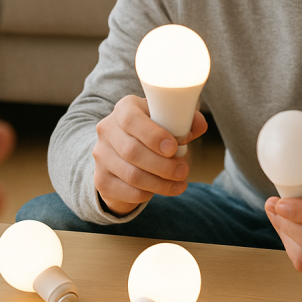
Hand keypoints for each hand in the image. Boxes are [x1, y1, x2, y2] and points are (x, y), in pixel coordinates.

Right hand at [93, 95, 207, 215]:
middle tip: (184, 171)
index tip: (173, 148)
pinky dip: (147, 193)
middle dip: (163, 165)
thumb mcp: (167, 120)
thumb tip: (200, 126)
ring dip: (160, 183)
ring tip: (179, 184)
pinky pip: (126, 191)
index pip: (132, 120)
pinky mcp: (101, 179)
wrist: (124, 150)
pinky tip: (159, 189)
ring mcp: (101, 155)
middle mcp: (107, 129)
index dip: (153, 136)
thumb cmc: (153, 130)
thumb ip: (185, 121)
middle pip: (132, 151)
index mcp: (124, 108)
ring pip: (131, 175)